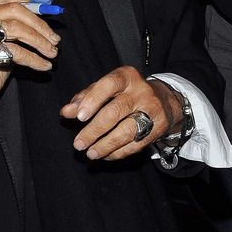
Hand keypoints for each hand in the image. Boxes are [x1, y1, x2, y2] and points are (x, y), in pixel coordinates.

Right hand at [0, 0, 62, 136]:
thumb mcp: (5, 42)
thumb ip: (19, 26)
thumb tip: (46, 12)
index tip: (50, 0)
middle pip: (15, 9)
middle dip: (40, 24)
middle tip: (55, 39)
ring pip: (17, 28)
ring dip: (40, 41)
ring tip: (53, 53)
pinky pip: (15, 50)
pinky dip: (34, 59)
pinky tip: (44, 65)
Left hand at [62, 66, 181, 160]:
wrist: (165, 100)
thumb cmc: (127, 93)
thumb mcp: (108, 88)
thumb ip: (86, 97)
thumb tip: (66, 112)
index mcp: (127, 77)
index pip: (109, 84)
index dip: (93, 100)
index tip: (79, 117)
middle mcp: (141, 91)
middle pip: (116, 111)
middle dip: (94, 130)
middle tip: (78, 144)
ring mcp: (151, 110)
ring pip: (126, 131)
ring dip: (105, 145)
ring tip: (90, 153)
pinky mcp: (157, 128)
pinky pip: (135, 145)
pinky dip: (117, 152)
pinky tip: (105, 155)